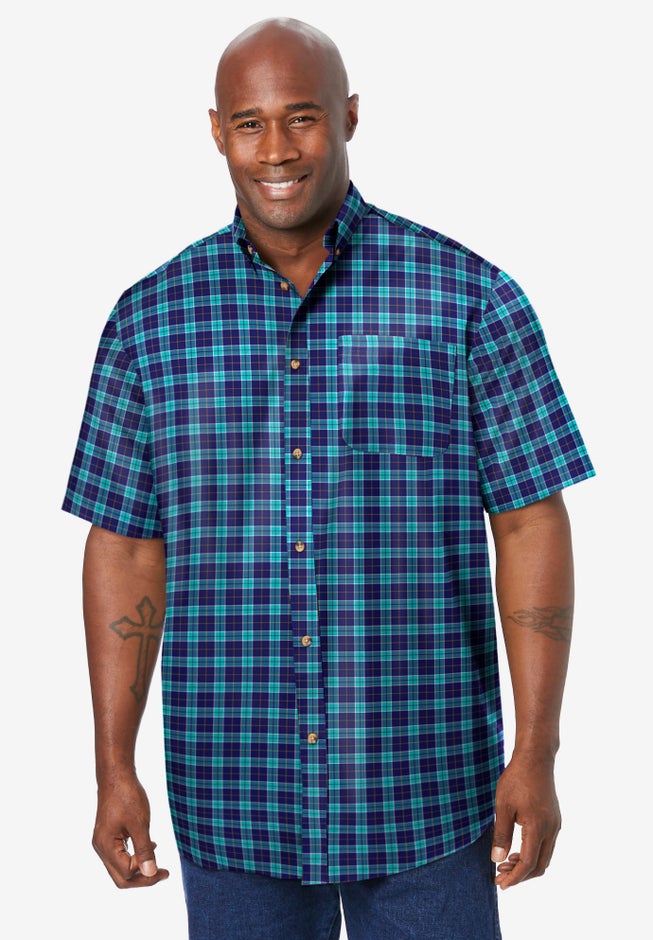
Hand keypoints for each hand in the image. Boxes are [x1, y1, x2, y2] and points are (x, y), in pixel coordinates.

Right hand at [92, 771, 168, 887]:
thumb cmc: (127, 796)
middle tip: (163, 873)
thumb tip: (150, 873)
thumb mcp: (140, 824)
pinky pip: (120, 855)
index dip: (145, 874)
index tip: (163, 867)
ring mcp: (103, 842)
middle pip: (120, 877)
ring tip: (158, 864)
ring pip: (120, 867)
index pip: (126, 874)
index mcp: (106, 846)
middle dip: (142, 878)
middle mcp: (101, 848)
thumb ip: (144, 850)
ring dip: (139, 868)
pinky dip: (134, 857)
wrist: (116, 775)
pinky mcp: (108, 835)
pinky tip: (150, 847)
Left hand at [491, 752, 560, 889]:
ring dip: (526, 865)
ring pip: (544, 856)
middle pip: (540, 865)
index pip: (528, 864)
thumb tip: (497, 860)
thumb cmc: (517, 779)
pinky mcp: (554, 819)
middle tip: (500, 876)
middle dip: (520, 875)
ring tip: (505, 863)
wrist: (536, 758)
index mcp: (538, 828)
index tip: (500, 884)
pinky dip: (532, 853)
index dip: (514, 878)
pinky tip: (517, 849)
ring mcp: (555, 824)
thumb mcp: (503, 806)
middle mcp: (551, 829)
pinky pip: (546, 845)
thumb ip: (501, 834)